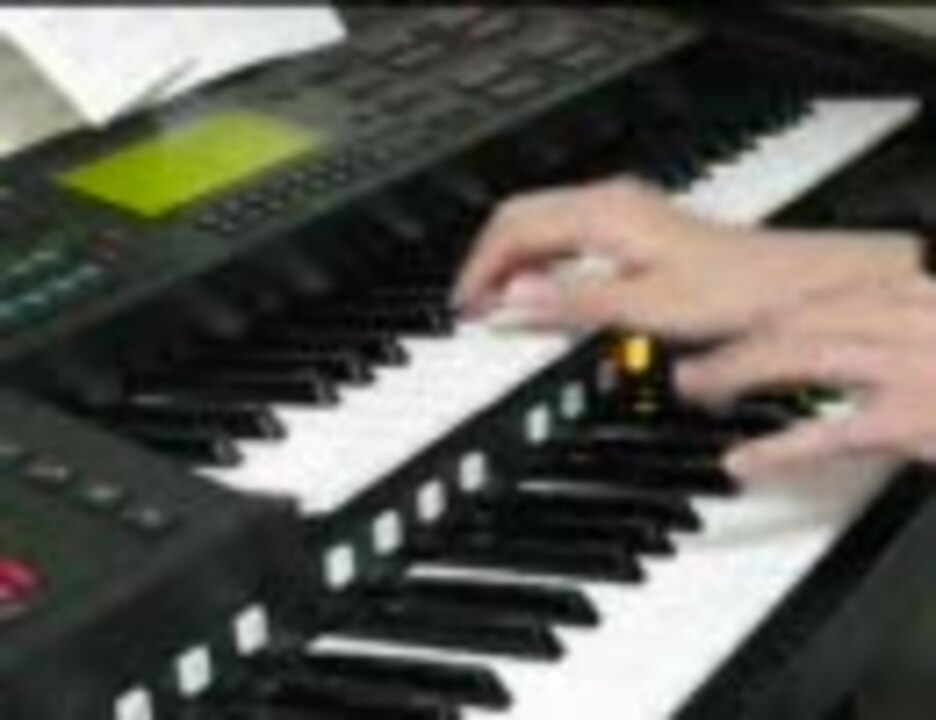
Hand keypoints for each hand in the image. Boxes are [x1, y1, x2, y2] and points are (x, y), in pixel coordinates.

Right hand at [453, 178, 922, 340]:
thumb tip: (509, 300)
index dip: (479, 267)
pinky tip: (543, 291)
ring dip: (512, 263)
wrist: (791, 287)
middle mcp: (609, 204)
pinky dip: (541, 263)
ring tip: (496, 303)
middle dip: (487, 261)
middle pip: (521, 219)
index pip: (513, 228)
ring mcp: (622, 213)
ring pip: (542, 226)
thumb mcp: (643, 306)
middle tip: (469, 307)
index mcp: (603, 214)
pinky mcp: (634, 230)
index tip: (463, 307)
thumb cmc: (731, 293)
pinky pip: (566, 237)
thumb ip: (571, 301)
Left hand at [676, 279, 935, 475]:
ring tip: (694, 388)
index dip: (755, 307)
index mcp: (904, 290)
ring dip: (735, 371)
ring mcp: (903, 366)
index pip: (813, 293)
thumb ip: (895, 319)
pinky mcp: (909, 421)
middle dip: (731, 338)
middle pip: (793, 318)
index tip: (718, 319)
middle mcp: (898, 316)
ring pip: (799, 358)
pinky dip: (777, 449)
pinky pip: (828, 435)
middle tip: (689, 361)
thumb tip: (852, 331)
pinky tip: (742, 461)